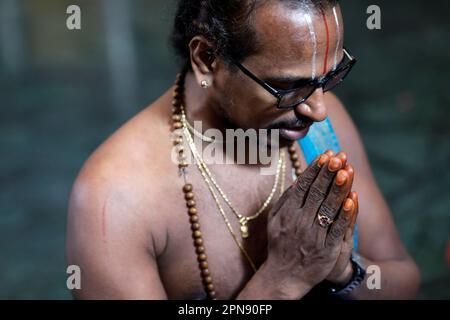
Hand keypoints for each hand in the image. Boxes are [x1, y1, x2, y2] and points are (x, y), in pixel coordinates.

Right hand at [263, 150, 354, 297]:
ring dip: (338, 188)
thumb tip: (297, 179)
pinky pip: (337, 229)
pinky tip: (352, 198)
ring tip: (347, 169)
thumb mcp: (274, 220)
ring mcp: (314, 236)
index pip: (303, 186)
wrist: (284, 275)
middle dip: (328, 173)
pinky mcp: (327, 250)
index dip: (315, 170)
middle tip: (338, 156)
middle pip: (317, 193)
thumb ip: (285, 200)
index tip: (325, 155)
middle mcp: (300, 221)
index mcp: (287, 212)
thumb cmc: (280, 243)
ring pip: (329, 207)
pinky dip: (345, 214)